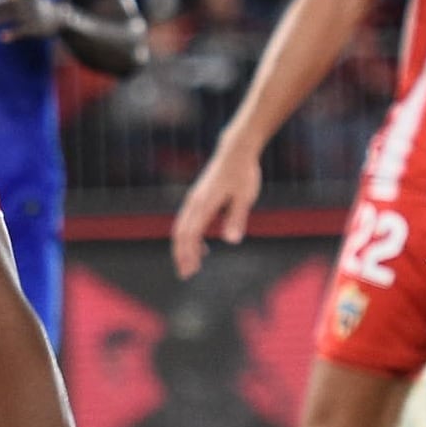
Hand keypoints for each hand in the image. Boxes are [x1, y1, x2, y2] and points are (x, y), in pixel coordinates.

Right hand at [169, 142, 262, 278]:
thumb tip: (232, 241)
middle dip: (181, 255)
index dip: (188, 254)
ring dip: (184, 248)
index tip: (190, 271)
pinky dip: (189, 237)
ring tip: (191, 266)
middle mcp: (195, 202)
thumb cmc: (243, 173)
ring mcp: (194, 199)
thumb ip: (237, 218)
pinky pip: (188, 221)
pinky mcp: (198, 198)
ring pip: (181, 228)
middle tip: (185, 275)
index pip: (191, 234)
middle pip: (180, 233)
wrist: (236, 151)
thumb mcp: (245, 197)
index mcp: (204, 204)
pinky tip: (202, 247)